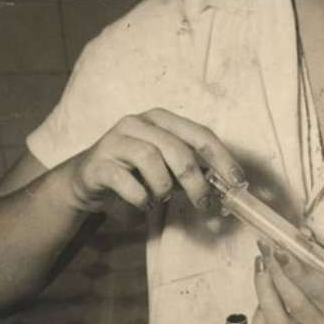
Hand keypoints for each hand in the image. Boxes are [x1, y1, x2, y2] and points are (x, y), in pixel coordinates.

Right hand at [62, 108, 244, 215]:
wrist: (86, 181)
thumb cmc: (134, 172)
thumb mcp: (166, 167)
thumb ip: (192, 170)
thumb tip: (225, 186)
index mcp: (162, 119)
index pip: (200, 134)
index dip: (222, 158)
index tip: (237, 181)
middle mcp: (138, 122)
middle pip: (178, 149)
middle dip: (196, 182)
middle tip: (204, 204)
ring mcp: (115, 139)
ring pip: (152, 160)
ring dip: (163, 188)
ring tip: (160, 198)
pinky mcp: (98, 162)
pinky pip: (126, 181)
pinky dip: (140, 197)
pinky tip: (142, 203)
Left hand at [251, 241, 323, 323]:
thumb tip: (302, 237)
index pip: (319, 292)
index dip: (297, 270)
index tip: (283, 249)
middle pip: (296, 305)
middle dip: (277, 272)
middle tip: (267, 246)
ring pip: (278, 322)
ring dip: (265, 289)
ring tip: (263, 262)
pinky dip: (259, 316)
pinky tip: (264, 291)